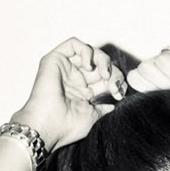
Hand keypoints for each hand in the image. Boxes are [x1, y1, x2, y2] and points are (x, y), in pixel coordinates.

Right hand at [11, 37, 126, 150]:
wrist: (49, 126)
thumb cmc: (67, 126)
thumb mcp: (91, 116)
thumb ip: (101, 108)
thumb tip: (112, 105)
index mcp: (83, 92)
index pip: (104, 79)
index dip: (116, 82)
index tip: (120, 93)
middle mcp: (75, 79)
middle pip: (100, 65)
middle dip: (113, 73)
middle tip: (115, 86)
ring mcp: (65, 68)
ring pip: (89, 52)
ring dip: (103, 61)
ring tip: (105, 75)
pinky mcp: (55, 59)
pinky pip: (73, 44)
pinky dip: (86, 51)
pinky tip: (89, 66)